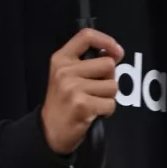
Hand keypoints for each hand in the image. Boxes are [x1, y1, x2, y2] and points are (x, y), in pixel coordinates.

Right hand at [40, 28, 123, 156]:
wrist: (49, 131)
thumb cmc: (63, 101)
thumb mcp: (67, 75)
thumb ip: (88, 62)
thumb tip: (116, 53)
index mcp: (61, 59)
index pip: (86, 36)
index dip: (106, 41)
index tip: (116, 51)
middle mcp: (65, 71)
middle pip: (108, 64)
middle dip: (109, 78)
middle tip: (95, 90)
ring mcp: (73, 88)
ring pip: (112, 86)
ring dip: (108, 97)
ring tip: (92, 102)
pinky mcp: (82, 105)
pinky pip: (110, 104)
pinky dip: (107, 111)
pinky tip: (93, 113)